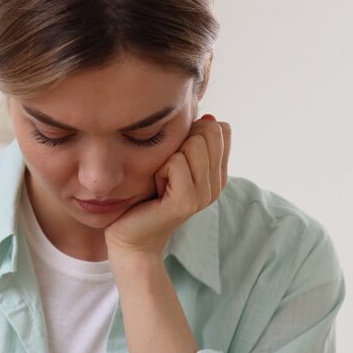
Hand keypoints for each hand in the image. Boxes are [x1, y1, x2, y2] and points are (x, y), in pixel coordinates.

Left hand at [105, 115, 230, 259]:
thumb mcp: (173, 162)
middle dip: (181, 143)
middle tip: (166, 171)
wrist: (130, 236)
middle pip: (209, 131)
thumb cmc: (146, 196)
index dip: (193, 132)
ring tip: (161, 180)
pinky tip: (156, 189)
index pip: (221, 129)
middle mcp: (217, 185)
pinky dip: (160, 170)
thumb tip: (207, 115)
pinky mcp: (186, 202)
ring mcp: (204, 195)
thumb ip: (192, 140)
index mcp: (218, 173)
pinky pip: (176, 162)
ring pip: (193, 144)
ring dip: (168, 157)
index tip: (177, 157)